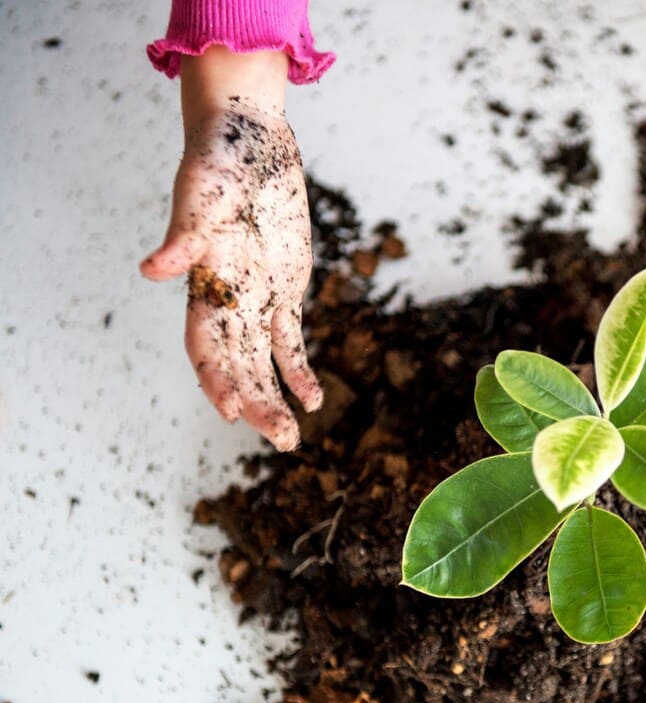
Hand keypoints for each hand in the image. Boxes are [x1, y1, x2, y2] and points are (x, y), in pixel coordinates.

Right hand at [140, 48, 321, 450]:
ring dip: (275, 398)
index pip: (204, 343)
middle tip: (280, 440)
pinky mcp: (286, 290)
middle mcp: (228, 297)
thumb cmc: (220, 159)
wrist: (251, 139)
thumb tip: (152, 271)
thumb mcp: (204, 192)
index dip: (215, 378)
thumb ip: (184, 235)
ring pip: (263, 362)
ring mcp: (257, 297)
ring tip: (292, 437)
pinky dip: (299, 371)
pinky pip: (290, 341)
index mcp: (205, 281)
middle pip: (237, 364)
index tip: (229, 411)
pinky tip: (313, 402)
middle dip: (255, 403)